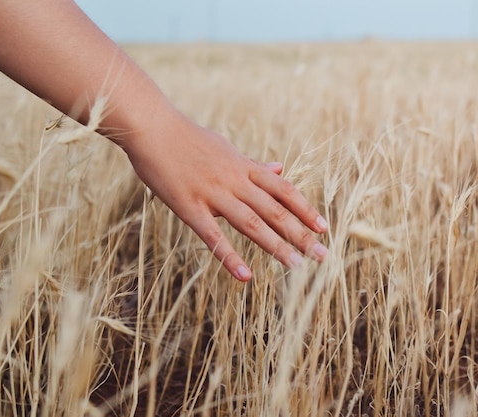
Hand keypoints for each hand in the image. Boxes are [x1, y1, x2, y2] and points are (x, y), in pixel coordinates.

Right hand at [123, 108, 327, 280]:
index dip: (305, 209)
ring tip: (297, 266)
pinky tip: (246, 276)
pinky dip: (230, 257)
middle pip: (275, 210)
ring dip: (277, 246)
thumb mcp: (226, 148)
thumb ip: (253, 164)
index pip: (283, 190)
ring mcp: (213, 194)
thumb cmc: (187, 138)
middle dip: (302, 234)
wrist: (153, 128)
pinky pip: (213, 236)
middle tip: (323, 255)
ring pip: (252, 223)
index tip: (324, 228)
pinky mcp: (189, 207)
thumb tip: (280, 168)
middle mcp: (235, 180)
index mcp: (243, 167)